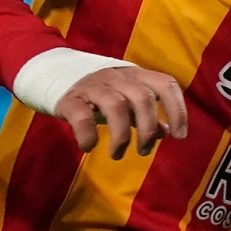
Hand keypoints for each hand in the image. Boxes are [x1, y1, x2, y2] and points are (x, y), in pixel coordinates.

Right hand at [54, 65, 186, 159]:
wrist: (51, 75)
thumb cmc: (97, 92)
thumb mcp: (124, 100)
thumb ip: (144, 114)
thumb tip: (167, 131)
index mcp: (134, 75)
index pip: (165, 84)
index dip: (177, 109)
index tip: (180, 136)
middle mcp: (117, 77)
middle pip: (142, 98)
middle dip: (147, 130)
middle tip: (143, 151)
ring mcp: (93, 86)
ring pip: (116, 106)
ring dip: (122, 136)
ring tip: (118, 154)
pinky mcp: (70, 99)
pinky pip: (82, 116)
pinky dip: (87, 135)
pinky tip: (88, 147)